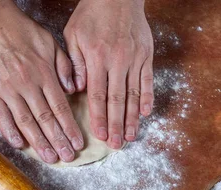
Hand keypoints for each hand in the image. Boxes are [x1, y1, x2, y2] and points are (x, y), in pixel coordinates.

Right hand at [0, 0, 83, 162]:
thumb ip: (64, 66)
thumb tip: (73, 90)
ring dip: (38, 142)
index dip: (70, 128)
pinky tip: (19, 145)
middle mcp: (27, 84)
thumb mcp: (50, 42)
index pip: (61, 107)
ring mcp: (8, 90)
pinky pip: (1, 116)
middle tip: (67, 157)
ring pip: (26, 122)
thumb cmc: (22, 30)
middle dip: (58, 141)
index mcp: (44, 73)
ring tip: (49, 157)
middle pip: (46, 119)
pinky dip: (10, 132)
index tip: (77, 142)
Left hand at [64, 0, 153, 148]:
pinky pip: (148, 80)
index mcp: (97, 58)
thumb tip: (76, 90)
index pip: (97, 95)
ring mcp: (134, 59)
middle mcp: (117, 61)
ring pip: (134, 94)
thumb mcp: (73, 35)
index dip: (99, 117)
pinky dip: (148, 98)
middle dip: (116, 125)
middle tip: (115, 145)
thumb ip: (75, 64)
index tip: (99, 134)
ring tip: (130, 136)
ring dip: (132, 118)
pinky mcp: (147, 55)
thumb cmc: (91, 14)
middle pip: (117, 100)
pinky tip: (146, 114)